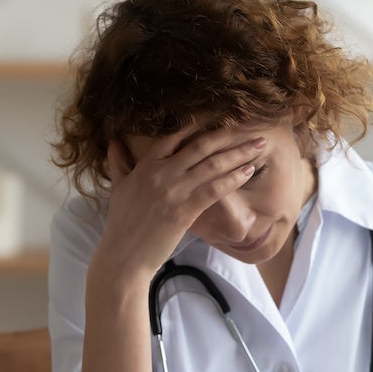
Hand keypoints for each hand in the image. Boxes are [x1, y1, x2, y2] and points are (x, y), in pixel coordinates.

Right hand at [94, 127, 265, 280]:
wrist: (123, 256)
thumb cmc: (121, 224)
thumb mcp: (118, 187)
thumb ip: (118, 161)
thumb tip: (113, 140)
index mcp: (145, 165)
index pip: (176, 135)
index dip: (201, 122)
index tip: (223, 115)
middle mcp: (160, 173)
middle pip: (201, 145)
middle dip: (230, 133)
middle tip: (252, 125)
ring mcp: (173, 191)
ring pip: (212, 164)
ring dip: (239, 152)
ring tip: (260, 144)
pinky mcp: (184, 210)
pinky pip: (214, 189)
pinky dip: (234, 178)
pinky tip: (249, 170)